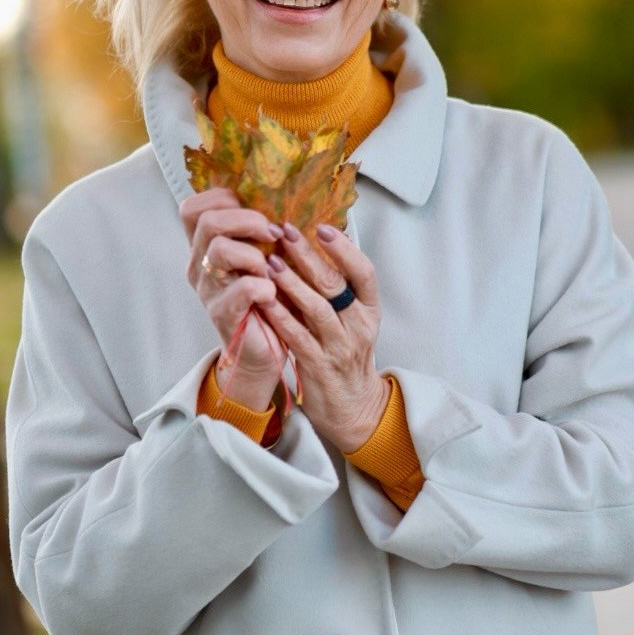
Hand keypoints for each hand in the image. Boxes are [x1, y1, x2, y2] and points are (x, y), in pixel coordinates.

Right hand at [180, 188, 287, 409]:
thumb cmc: (268, 299)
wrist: (264, 351)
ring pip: (219, 250)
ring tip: (271, 267)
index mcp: (206, 248)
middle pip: (207, 222)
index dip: (222, 199)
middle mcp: (200, 266)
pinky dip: (262, 286)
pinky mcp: (223, 315)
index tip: (253, 210)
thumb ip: (261, 231)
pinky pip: (240, 289)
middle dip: (246, 220)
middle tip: (273, 234)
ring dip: (254, 253)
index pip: (193, 208)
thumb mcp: (264, 257)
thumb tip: (285, 196)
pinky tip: (272, 293)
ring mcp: (209, 291)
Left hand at [259, 220, 388, 452]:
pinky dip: (280, 316)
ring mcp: (339, 347)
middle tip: (285, 231)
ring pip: (316, 308)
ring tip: (269, 261)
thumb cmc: (346, 355)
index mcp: (370, 310)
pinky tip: (264, 298)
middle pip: (335, 285)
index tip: (321, 227)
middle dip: (308, 256)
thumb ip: (338, 289)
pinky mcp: (318, 366)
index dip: (344, 249)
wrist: (352, 407)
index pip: (364, 273)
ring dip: (291, 282)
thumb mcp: (353, 320)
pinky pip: (297, 336)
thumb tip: (317, 244)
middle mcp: (359, 326)